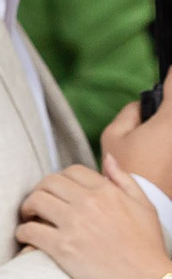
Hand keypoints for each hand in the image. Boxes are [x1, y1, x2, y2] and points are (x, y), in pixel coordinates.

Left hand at [19, 159, 171, 278]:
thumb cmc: (147, 247)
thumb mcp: (145, 207)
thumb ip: (124, 180)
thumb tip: (107, 159)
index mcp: (107, 192)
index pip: (71, 172)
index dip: (60, 180)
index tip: (57, 193)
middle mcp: (88, 203)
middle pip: (48, 183)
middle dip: (39, 191)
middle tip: (37, 205)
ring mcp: (74, 224)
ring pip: (35, 201)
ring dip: (27, 209)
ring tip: (30, 218)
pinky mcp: (62, 247)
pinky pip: (29, 231)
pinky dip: (23, 233)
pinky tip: (26, 238)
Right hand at [103, 73, 171, 197]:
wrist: (149, 209)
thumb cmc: (127, 173)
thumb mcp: (113, 137)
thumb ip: (129, 114)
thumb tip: (142, 108)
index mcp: (170, 119)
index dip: (170, 75)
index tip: (168, 70)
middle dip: (165, 110)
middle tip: (152, 117)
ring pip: (171, 127)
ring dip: (164, 129)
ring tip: (156, 144)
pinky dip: (166, 146)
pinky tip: (160, 156)